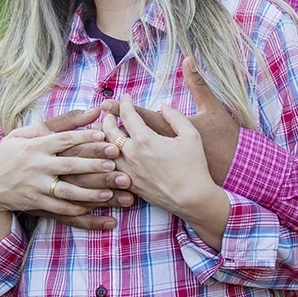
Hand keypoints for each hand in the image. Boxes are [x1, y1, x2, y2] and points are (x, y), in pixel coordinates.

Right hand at [0, 123, 115, 250]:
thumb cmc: (11, 154)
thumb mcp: (27, 133)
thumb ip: (61, 122)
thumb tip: (94, 111)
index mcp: (36, 145)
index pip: (63, 139)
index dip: (85, 137)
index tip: (105, 136)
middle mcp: (36, 165)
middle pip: (69, 165)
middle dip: (93, 164)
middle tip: (115, 163)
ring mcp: (35, 186)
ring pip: (66, 190)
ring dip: (89, 192)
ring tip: (110, 192)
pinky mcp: (35, 203)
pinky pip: (58, 208)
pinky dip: (76, 208)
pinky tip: (93, 208)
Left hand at [101, 57, 240, 184]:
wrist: (192, 199)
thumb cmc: (194, 167)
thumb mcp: (191, 135)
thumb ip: (176, 117)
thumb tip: (163, 107)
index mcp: (145, 139)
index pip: (127, 114)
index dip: (125, 102)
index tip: (126, 97)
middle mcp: (131, 155)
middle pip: (109, 131)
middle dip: (107, 118)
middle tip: (110, 113)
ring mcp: (128, 171)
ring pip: (105, 151)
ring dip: (103, 138)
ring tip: (105, 132)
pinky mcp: (129, 184)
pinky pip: (110, 168)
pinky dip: (107, 158)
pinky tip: (111, 154)